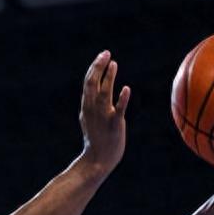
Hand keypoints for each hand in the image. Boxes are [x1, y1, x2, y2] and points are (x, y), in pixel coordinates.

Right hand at [78, 51, 130, 170]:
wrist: (97, 160)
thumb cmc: (96, 139)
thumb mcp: (89, 118)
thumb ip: (92, 103)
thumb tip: (95, 89)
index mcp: (87, 106)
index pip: (88, 83)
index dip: (95, 68)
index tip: (103, 56)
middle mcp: (93, 109)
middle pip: (92, 84)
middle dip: (98, 67)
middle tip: (106, 53)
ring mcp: (103, 117)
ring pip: (104, 93)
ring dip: (108, 78)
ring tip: (114, 64)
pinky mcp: (114, 125)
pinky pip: (118, 110)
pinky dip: (122, 99)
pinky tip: (126, 89)